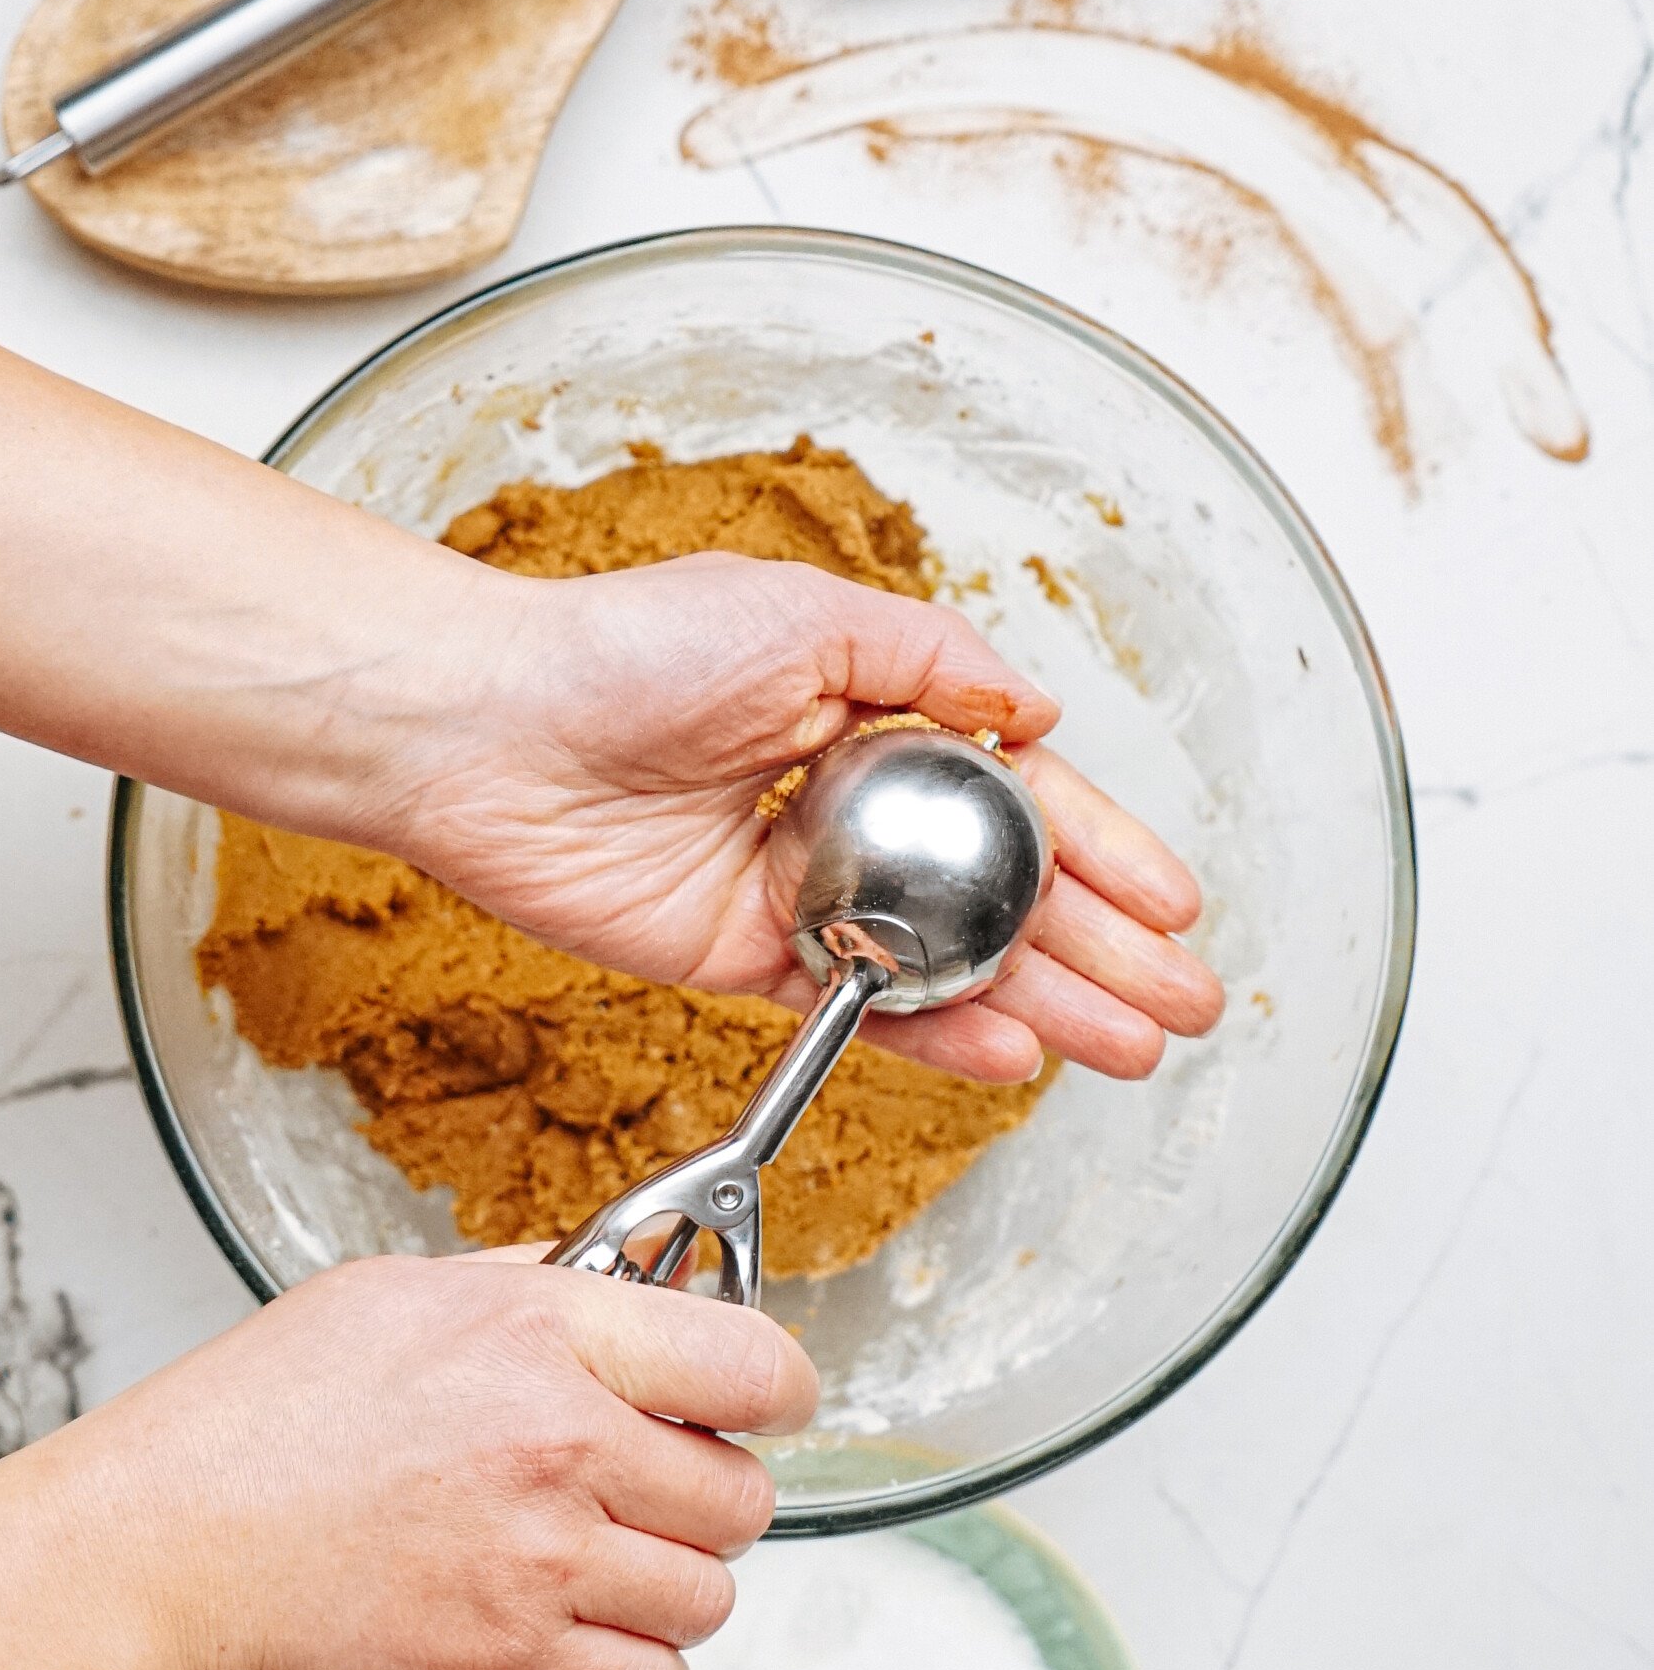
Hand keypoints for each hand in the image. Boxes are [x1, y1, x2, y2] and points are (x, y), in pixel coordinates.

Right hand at [0, 1246, 802, 1669]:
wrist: (158, 1554)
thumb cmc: (249, 1425)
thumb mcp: (392, 1297)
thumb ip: (526, 1285)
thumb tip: (614, 1274)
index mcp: (541, 1334)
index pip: (750, 1362)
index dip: (773, 1388)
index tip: (761, 1403)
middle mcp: (561, 1443)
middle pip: (743, 1494)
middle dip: (710, 1498)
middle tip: (655, 1493)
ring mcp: (545, 1560)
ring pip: (709, 1595)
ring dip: (675, 1588)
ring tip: (609, 1569)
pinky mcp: (513, 1659)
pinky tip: (594, 1643)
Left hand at [391, 553, 1225, 1084]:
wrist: (489, 729)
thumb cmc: (624, 649)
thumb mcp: (806, 616)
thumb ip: (934, 662)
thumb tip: (1035, 713)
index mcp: (872, 722)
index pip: (1016, 801)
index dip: (1102, 851)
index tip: (1172, 902)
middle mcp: (845, 811)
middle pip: (1000, 896)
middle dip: (1102, 950)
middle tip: (1181, 1004)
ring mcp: (800, 892)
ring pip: (947, 963)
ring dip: (1044, 1006)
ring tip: (1128, 1048)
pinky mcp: (741, 958)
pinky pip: (857, 1009)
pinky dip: (935, 1035)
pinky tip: (1012, 1053)